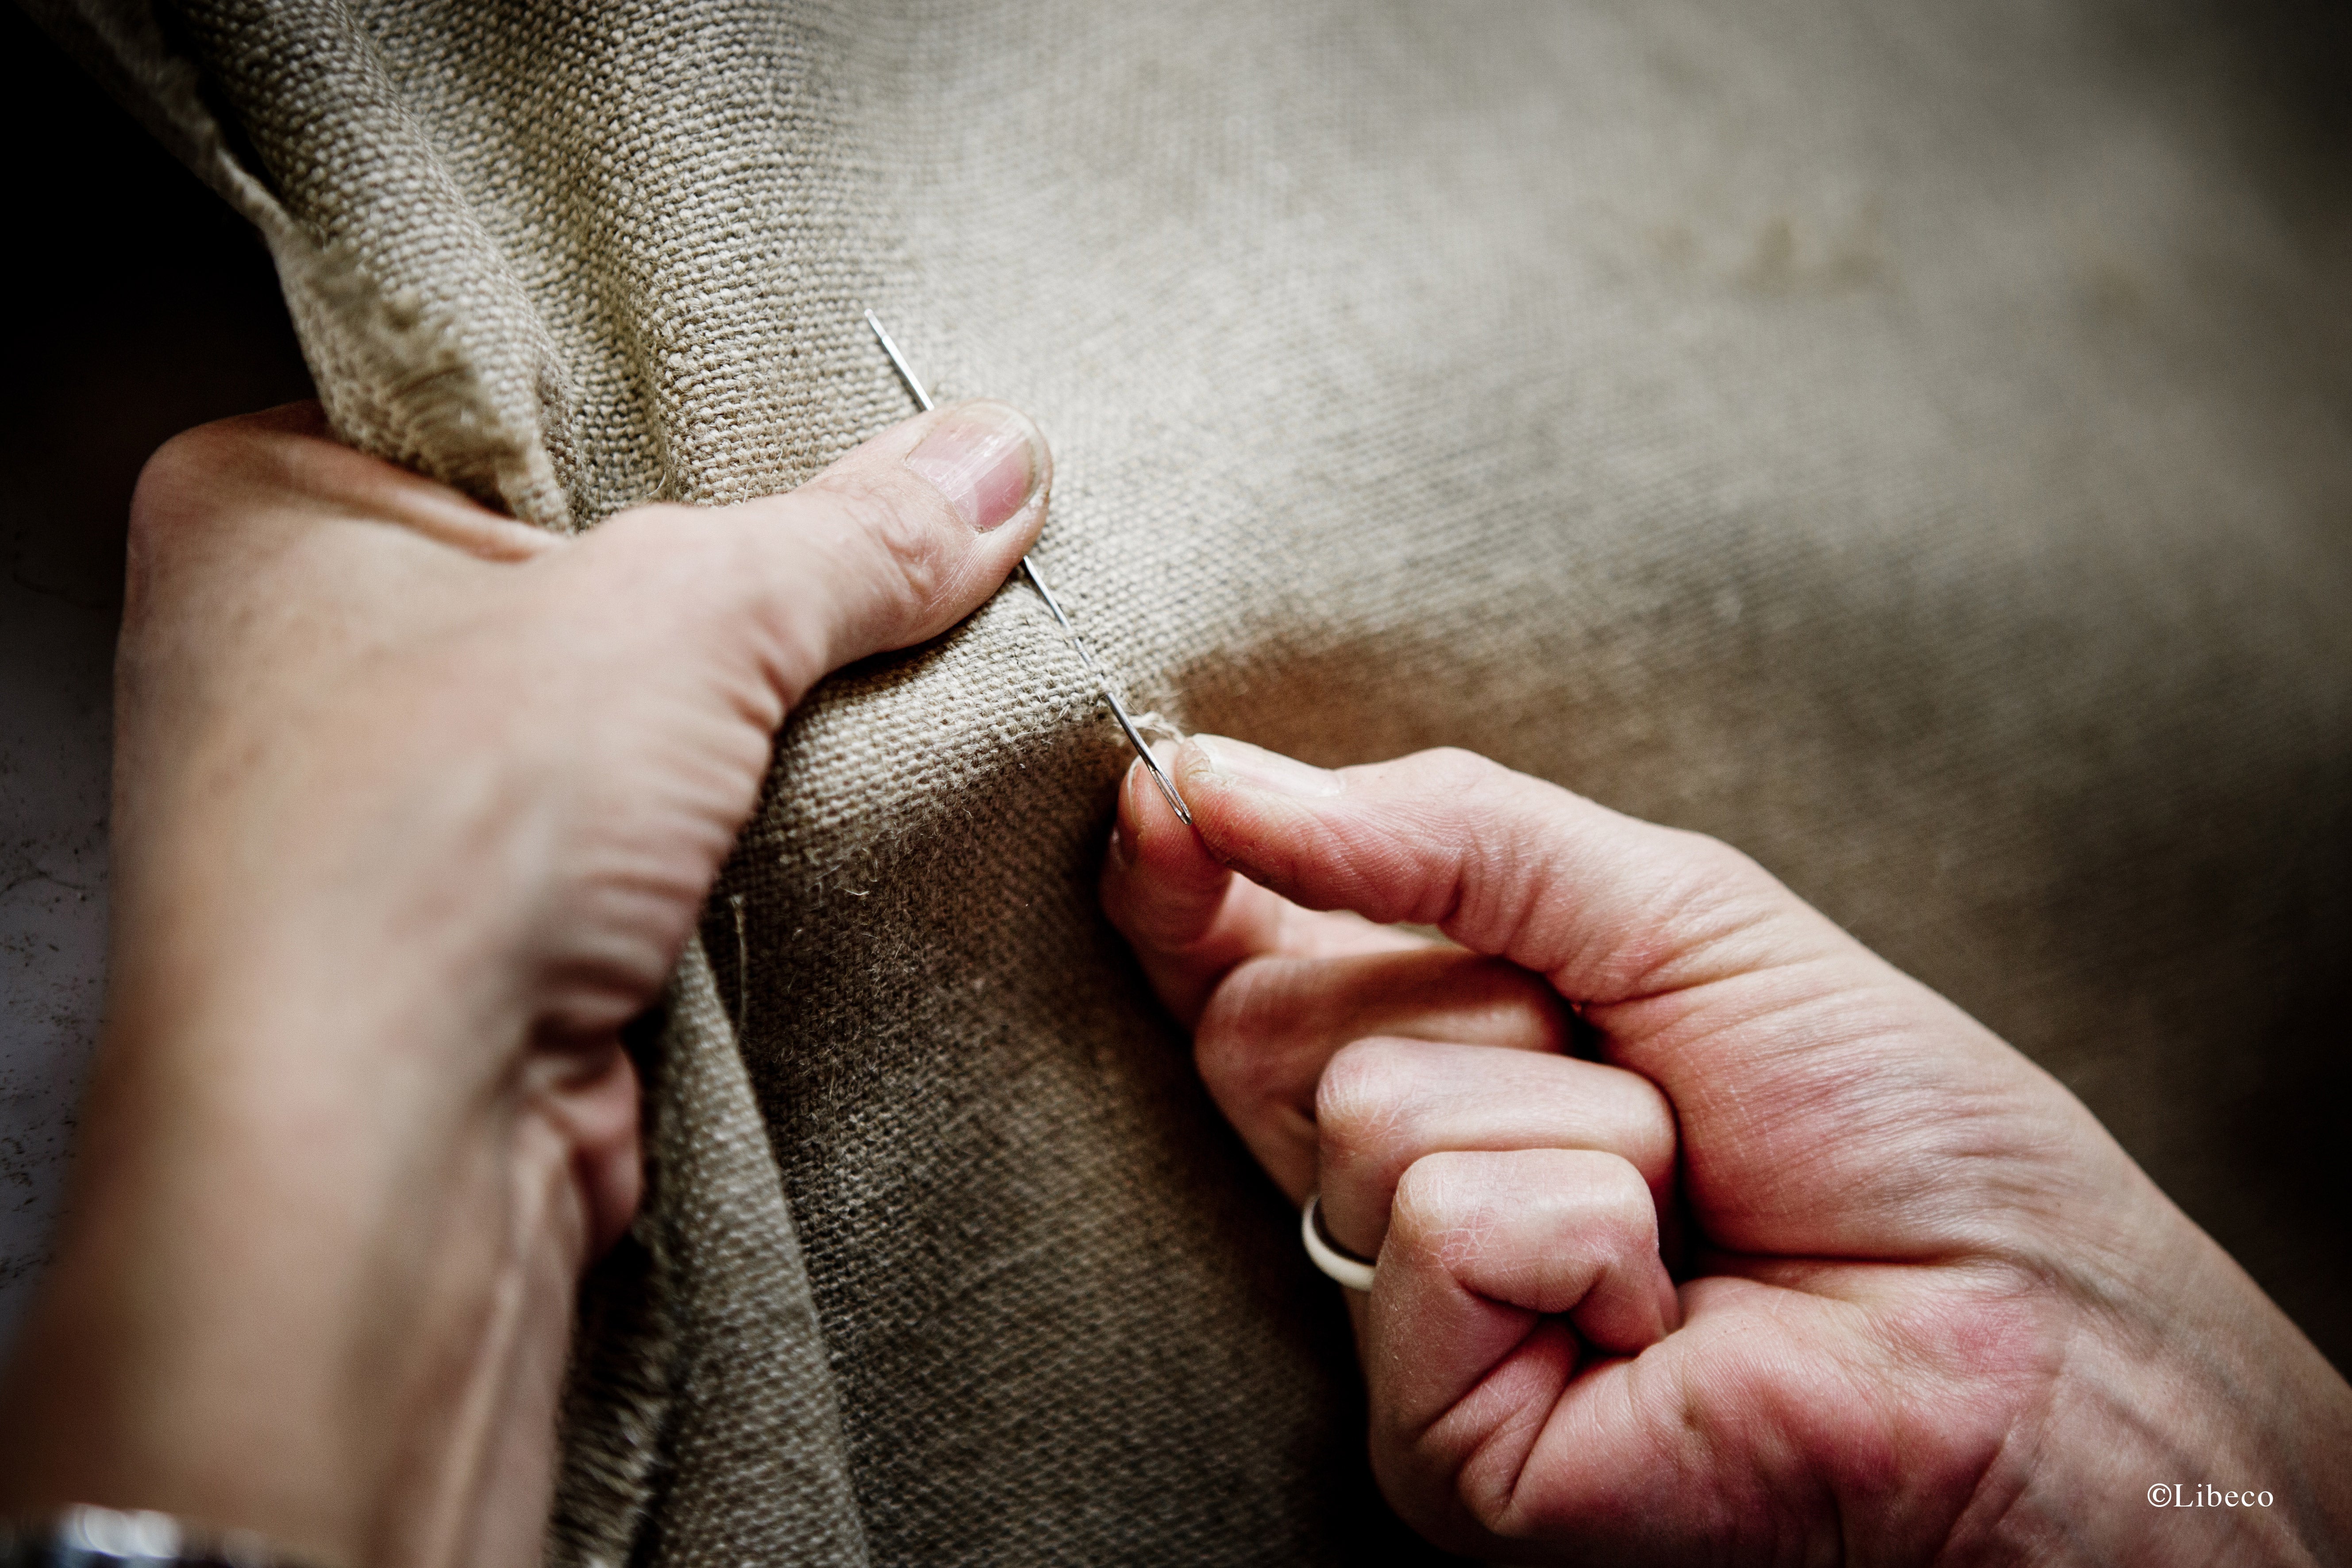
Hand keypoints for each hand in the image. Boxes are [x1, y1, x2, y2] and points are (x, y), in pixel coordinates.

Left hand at [0, 399, 1048, 1567]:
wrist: (384, 1154)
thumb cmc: (437, 832)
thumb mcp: (686, 609)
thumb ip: (852, 532)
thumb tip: (997, 458)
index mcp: (266, 500)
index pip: (495, 393)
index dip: (662, 396)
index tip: (818, 393)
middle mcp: (295, 646)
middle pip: (575, 555)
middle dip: (728, 571)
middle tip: (885, 525)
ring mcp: (380, 801)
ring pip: (615, 711)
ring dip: (740, 717)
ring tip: (883, 657)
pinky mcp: (474, 928)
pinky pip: (634, 832)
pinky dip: (727, 827)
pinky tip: (826, 797)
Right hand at [1103, 737, 2351, 1564]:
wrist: (2024, 1328)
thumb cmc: (1879, 1124)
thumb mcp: (1669, 910)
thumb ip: (1446, 833)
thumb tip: (1212, 781)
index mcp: (1439, 1066)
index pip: (1243, 965)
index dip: (1192, 878)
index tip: (1165, 795)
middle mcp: (1398, 1195)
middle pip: (1275, 1018)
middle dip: (1473, 985)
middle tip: (1621, 1054)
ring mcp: (1412, 1323)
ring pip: (1373, 1112)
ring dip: (1579, 1113)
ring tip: (1684, 1197)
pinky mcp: (1439, 1442)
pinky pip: (1446, 1227)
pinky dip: (1592, 1222)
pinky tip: (1664, 1306)